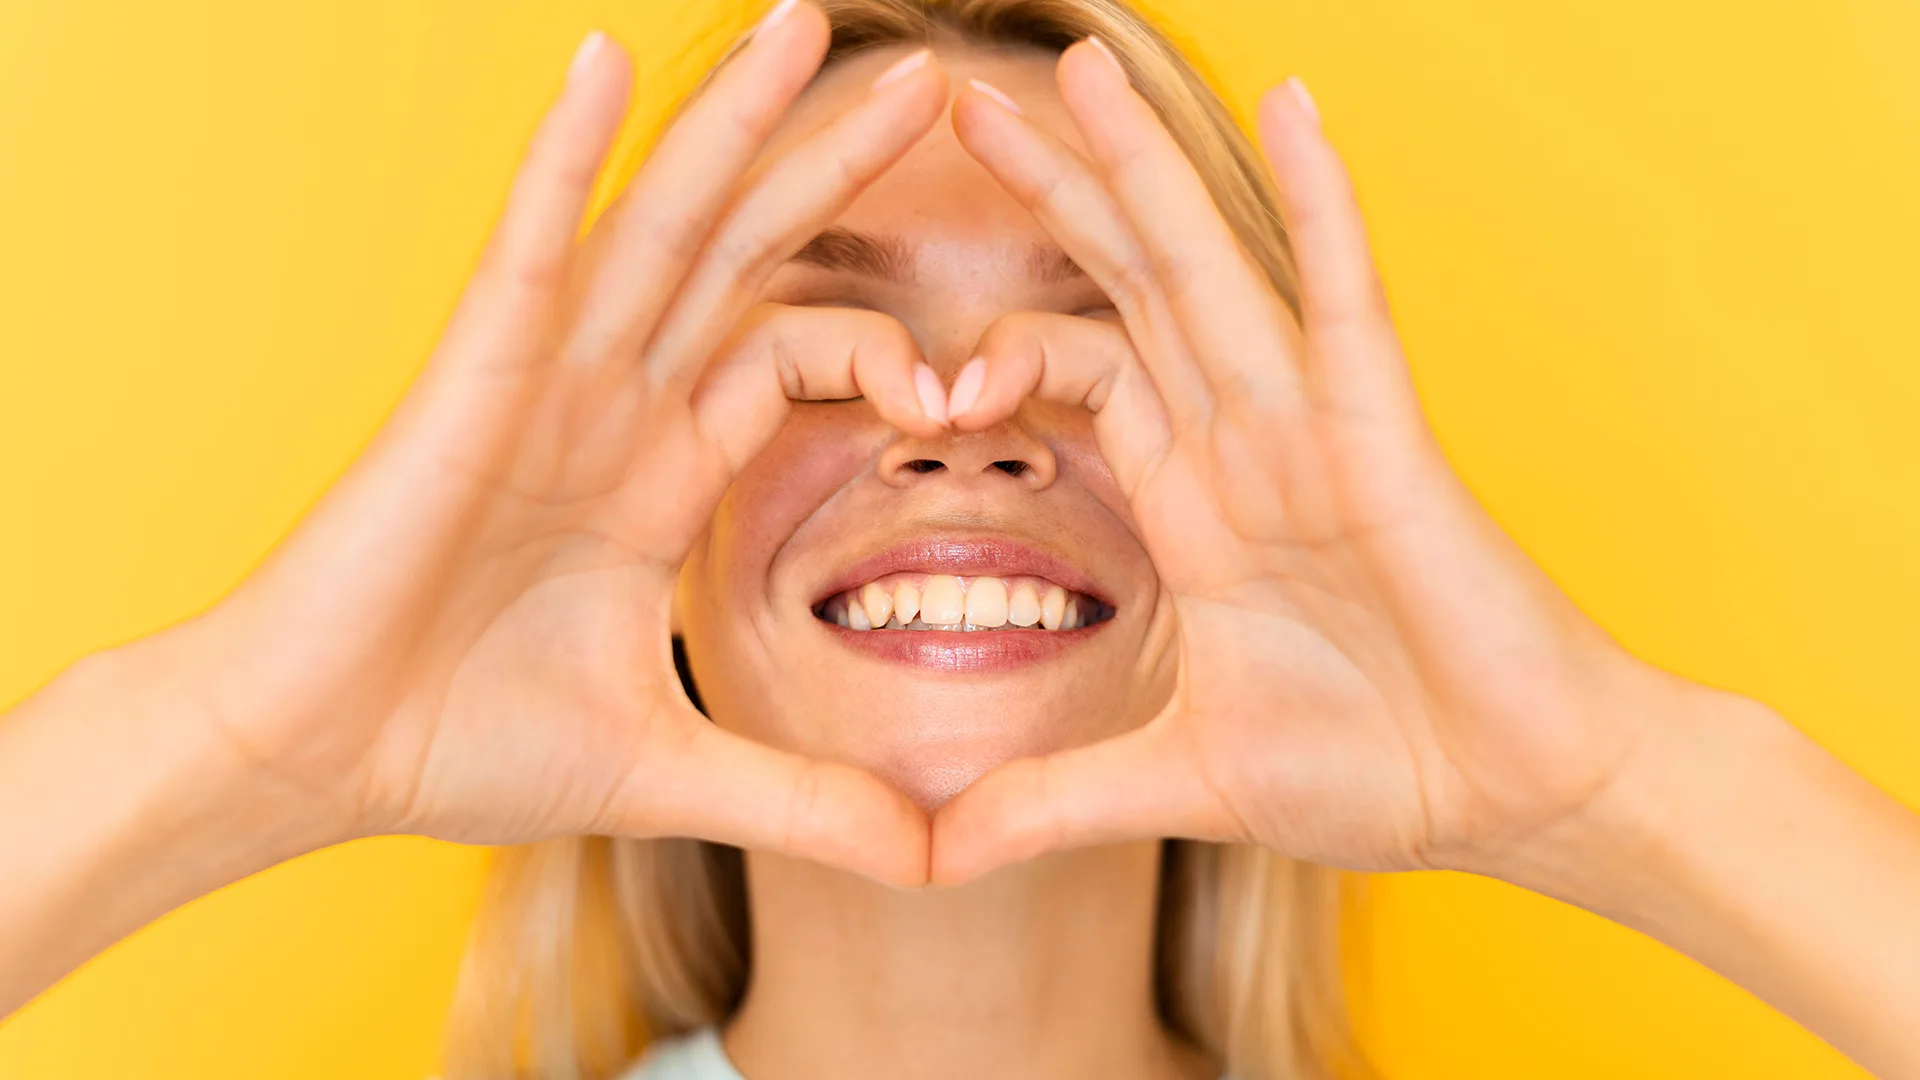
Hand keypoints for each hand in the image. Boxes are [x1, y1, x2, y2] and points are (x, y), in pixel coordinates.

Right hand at [119, 6, 948, 885]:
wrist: (312, 757)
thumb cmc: (456, 742)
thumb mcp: (670, 770)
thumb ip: (800, 798)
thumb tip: (926, 862)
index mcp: (659, 470)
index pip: (796, 361)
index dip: (891, 351)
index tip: (972, 387)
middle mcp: (612, 403)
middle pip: (748, 258)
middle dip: (835, 168)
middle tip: (936, 83)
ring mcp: (544, 381)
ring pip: (660, 227)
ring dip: (733, 125)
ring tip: (806, 25)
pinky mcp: (469, 384)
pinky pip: (527, 247)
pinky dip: (563, 156)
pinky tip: (605, 66)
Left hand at [932, 42, 1683, 882]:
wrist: (1523, 797)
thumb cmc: (1384, 769)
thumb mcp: (1179, 780)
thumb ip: (1052, 802)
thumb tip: (931, 856)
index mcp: (1196, 506)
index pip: (1085, 376)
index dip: (1000, 349)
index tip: (921, 379)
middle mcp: (1244, 447)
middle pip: (1127, 289)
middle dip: (1051, 197)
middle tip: (962, 104)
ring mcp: (1313, 432)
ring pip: (1210, 271)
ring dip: (1144, 169)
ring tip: (1078, 68)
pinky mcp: (1389, 442)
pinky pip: (1346, 302)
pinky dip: (1323, 206)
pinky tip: (1296, 108)